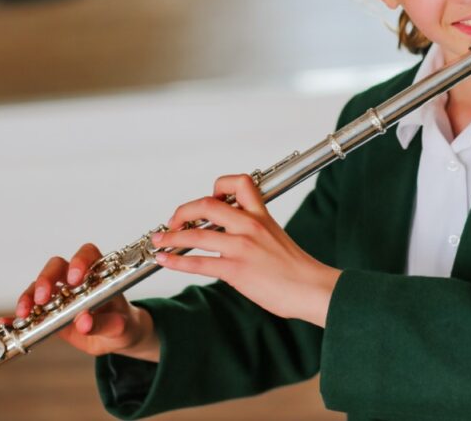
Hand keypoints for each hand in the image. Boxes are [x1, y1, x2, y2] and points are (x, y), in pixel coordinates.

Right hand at [0, 243, 159, 361]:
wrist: (117, 338)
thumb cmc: (123, 324)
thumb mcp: (120, 327)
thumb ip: (104, 324)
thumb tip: (84, 321)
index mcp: (99, 275)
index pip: (88, 255)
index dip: (79, 261)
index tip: (74, 279)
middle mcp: (76, 281)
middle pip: (56, 267)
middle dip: (47, 279)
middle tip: (44, 298)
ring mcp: (59, 296)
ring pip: (38, 287)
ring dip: (28, 297)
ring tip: (24, 314)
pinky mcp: (48, 314)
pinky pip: (29, 312)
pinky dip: (15, 317)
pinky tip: (4, 323)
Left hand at [152, 174, 340, 327]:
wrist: (312, 288)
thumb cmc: (298, 269)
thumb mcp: (277, 238)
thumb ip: (256, 231)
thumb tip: (234, 236)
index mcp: (262, 215)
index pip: (239, 183)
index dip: (218, 186)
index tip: (209, 199)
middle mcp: (250, 225)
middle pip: (206, 204)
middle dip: (183, 212)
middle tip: (173, 221)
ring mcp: (242, 247)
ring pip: (196, 234)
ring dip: (170, 236)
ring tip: (158, 241)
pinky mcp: (236, 269)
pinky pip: (198, 262)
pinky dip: (176, 261)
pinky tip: (165, 261)